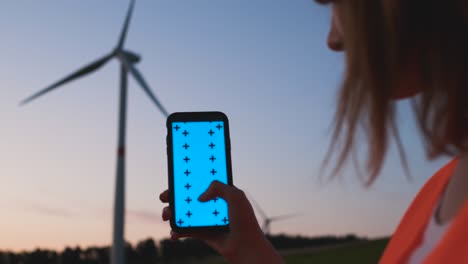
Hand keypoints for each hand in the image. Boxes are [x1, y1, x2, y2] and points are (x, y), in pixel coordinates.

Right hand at [159, 181, 282, 263]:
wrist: (245, 246)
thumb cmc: (245, 221)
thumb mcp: (236, 196)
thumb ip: (219, 187)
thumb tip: (199, 198)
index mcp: (220, 193)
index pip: (201, 181)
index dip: (189, 177)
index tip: (176, 173)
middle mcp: (210, 204)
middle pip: (188, 196)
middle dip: (173, 195)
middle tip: (164, 195)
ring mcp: (204, 219)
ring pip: (183, 212)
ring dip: (170, 212)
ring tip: (166, 215)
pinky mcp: (201, 233)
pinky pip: (184, 230)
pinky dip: (176, 231)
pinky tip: (174, 232)